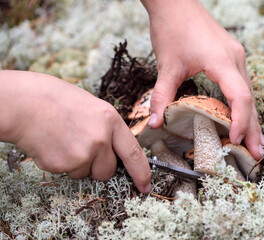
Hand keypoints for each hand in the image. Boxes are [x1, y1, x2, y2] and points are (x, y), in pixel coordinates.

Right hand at [0, 71, 150, 192]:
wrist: (24, 102)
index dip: (142, 173)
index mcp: (111, 121)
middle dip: (98, 167)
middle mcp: (100, 139)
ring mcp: (82, 153)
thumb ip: (109, 130)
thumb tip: (115, 152)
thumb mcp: (94, 108)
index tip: (145, 185)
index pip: (134, 154)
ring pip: (86, 174)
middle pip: (108, 171)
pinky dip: (60, 163)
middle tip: (81, 147)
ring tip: (63, 140)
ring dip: (77, 164)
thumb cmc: (58, 101)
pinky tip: (52, 144)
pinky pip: (67, 173)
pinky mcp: (62, 164)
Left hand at [141, 0, 263, 159]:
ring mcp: (236, 56)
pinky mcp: (231, 56)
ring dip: (250, 118)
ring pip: (248, 92)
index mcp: (222, 60)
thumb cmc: (172, 28)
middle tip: (257, 154)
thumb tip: (155, 124)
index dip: (239, 121)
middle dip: (253, 128)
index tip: (233, 142)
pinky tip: (241, 118)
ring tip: (253, 143)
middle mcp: (235, 59)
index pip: (239, 96)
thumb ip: (161, 96)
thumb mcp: (166, 65)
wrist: (175, 2)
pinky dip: (243, 105)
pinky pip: (241, 85)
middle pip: (250, 99)